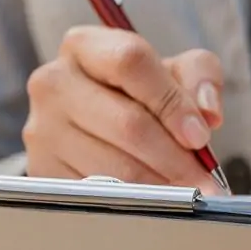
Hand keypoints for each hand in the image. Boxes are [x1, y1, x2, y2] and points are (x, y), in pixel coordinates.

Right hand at [23, 26, 223, 189]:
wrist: (98, 125)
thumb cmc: (140, 93)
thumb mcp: (175, 71)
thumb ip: (200, 76)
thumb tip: (208, 113)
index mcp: (85, 46)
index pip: (131, 63)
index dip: (172, 102)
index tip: (200, 135)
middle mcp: (54, 83)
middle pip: (127, 123)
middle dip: (175, 157)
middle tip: (204, 178)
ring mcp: (42, 129)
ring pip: (115, 167)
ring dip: (160, 186)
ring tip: (188, 192)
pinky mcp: (42, 170)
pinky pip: (98, 195)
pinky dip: (135, 203)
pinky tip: (157, 201)